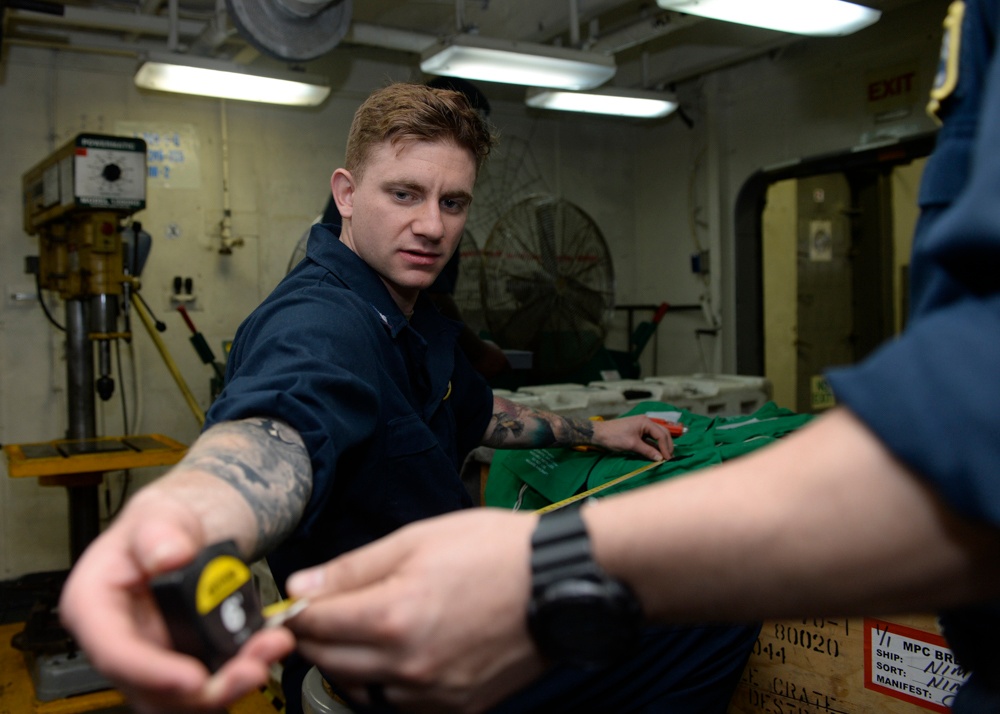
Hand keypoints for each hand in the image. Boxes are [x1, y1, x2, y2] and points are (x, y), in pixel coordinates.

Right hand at [59, 490, 294, 712]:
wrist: (189, 530)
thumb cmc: (164, 524)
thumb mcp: (160, 512)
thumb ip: (159, 532)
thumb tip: (168, 556)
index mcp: (95, 605)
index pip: (114, 652)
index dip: (152, 674)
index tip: (193, 680)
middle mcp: (120, 640)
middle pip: (152, 689)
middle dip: (205, 690)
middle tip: (251, 669)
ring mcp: (152, 656)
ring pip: (184, 697)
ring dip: (230, 684)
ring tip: (269, 649)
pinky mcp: (184, 661)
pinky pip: (210, 682)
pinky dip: (240, 671)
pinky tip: (267, 647)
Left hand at [285, 508, 544, 713]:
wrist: (557, 581)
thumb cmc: (493, 550)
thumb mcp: (417, 539)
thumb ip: (353, 568)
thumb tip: (301, 586)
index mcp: (393, 616)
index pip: (314, 626)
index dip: (298, 612)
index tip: (297, 604)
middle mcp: (408, 664)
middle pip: (329, 662)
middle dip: (319, 638)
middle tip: (328, 613)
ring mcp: (433, 693)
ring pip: (361, 690)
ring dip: (351, 663)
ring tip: (368, 630)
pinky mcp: (458, 708)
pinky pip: (400, 704)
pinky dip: (389, 684)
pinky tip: (403, 653)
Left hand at [591, 415, 673, 461]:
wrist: (599, 433)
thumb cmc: (614, 437)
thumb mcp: (632, 445)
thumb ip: (647, 451)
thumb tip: (660, 458)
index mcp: (645, 422)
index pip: (661, 434)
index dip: (666, 447)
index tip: (667, 459)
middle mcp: (646, 422)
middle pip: (662, 433)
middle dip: (667, 445)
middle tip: (669, 458)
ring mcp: (642, 427)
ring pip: (657, 436)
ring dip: (662, 446)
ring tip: (665, 457)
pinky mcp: (638, 432)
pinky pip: (650, 439)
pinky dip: (654, 446)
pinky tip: (656, 454)